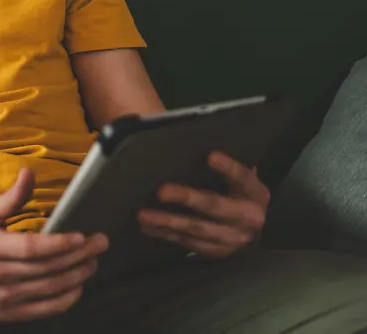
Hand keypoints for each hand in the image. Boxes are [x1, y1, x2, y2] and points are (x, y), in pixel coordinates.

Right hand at [0, 169, 108, 322]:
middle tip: (100, 243)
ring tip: (94, 262)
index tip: (81, 236)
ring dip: (77, 275)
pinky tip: (78, 285)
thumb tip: (29, 173)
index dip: (58, 243)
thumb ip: (10, 198)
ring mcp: (3, 298)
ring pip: (50, 289)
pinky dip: (66, 299)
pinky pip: (45, 309)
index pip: (31, 248)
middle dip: (79, 256)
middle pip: (46, 268)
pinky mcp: (9, 313)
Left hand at [138, 151, 268, 257]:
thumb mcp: (240, 179)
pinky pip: (188, 243)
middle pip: (215, 206)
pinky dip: (166, 235)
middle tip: (161, 192)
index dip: (228, 168)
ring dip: (168, 222)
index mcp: (255, 194)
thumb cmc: (238, 193)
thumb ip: (224, 167)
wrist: (252, 229)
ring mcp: (233, 239)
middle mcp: (248, 219)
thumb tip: (194, 145)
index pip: (243, 178)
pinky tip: (147, 227)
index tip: (210, 156)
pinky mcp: (217, 252)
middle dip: (187, 198)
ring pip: (197, 230)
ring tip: (143, 215)